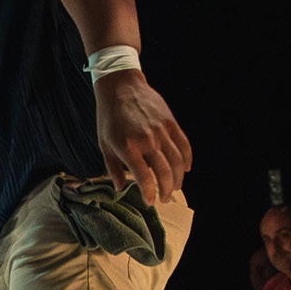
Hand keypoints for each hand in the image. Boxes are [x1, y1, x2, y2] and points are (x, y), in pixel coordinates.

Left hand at [94, 70, 192, 202]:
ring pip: (176, 161)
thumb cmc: (109, 118)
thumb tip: (120, 188)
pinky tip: (184, 169)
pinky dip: (186, 159)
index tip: (150, 202)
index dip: (149, 193)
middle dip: (166, 190)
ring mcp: (161, 131)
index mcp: (127, 147)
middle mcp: (146, 140)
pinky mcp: (171, 123)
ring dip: (178, 178)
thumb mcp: (104, 144)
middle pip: (164, 172)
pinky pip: (184, 145)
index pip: (144, 177)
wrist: (120, 87)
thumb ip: (112, 168)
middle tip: (164, 198)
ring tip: (174, 187)